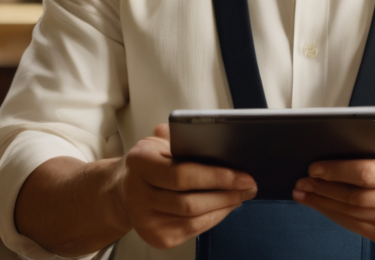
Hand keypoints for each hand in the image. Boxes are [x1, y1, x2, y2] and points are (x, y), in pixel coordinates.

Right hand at [112, 123, 257, 248]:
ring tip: (240, 195)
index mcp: (139, 162)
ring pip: (194, 219)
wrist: (125, 190)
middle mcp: (137, 193)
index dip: (217, 177)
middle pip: (189, 202)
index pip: (182, 174)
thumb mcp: (159, 142)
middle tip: (249, 186)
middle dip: (226, 194)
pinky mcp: (156, 237)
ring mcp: (145, 219)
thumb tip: (218, 140)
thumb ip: (182, 138)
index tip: (243, 175)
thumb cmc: (149, 162)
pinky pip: (192, 231)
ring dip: (223, 207)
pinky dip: (213, 218)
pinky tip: (223, 207)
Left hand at [292, 133, 374, 245]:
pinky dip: (334, 215)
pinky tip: (321, 205)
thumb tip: (332, 147)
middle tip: (301, 182)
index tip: (314, 168)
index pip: (365, 173)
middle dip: (323, 190)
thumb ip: (370, 144)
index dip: (336, 171)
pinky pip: (355, 227)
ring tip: (304, 194)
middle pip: (355, 198)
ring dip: (323, 204)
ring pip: (351, 215)